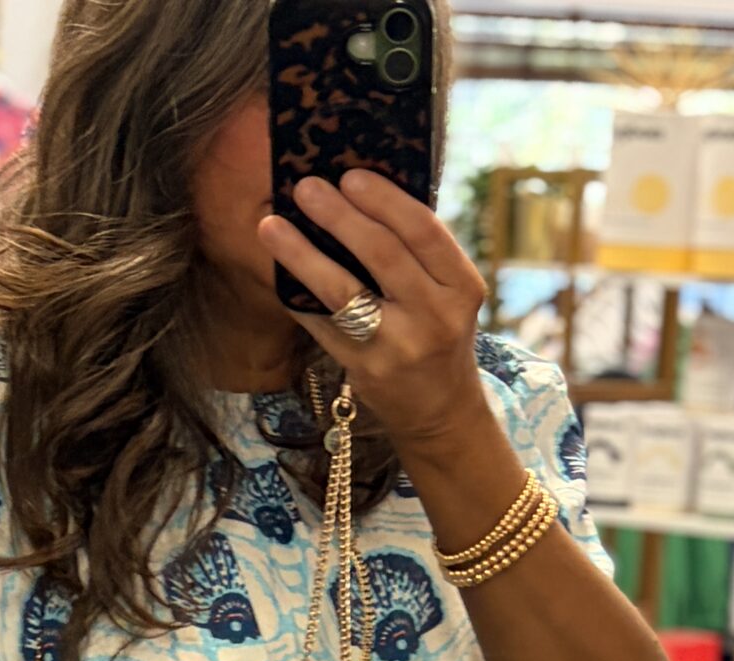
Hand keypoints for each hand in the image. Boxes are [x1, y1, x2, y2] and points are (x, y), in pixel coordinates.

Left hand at [260, 170, 485, 452]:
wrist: (441, 411)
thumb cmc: (439, 332)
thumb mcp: (448, 292)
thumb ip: (418, 250)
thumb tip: (357, 190)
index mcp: (461, 287)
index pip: (423, 231)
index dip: (384, 199)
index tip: (350, 175)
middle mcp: (434, 317)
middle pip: (382, 254)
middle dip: (338, 216)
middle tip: (306, 187)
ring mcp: (397, 347)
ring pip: (342, 291)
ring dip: (302, 253)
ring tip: (271, 224)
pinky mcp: (364, 371)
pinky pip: (321, 324)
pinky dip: (296, 294)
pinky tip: (277, 269)